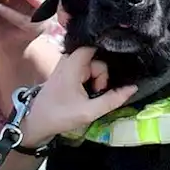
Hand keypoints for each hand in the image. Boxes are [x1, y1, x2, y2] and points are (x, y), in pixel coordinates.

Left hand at [17, 45, 136, 146]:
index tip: (115, 71)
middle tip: (96, 93)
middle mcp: (68, 60)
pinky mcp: (66, 73)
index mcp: (73, 64)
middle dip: (101, 76)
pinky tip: (88, 94)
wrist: (37, 123)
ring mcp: (66, 66)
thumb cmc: (60, 116)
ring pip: (92, 66)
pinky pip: (85, 70)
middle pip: (96, 60)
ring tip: (90, 96)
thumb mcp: (90, 111)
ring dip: (96, 80)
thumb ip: (113, 99)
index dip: (108, 54)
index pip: (95, 46)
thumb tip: (133, 88)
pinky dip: (90, 81)